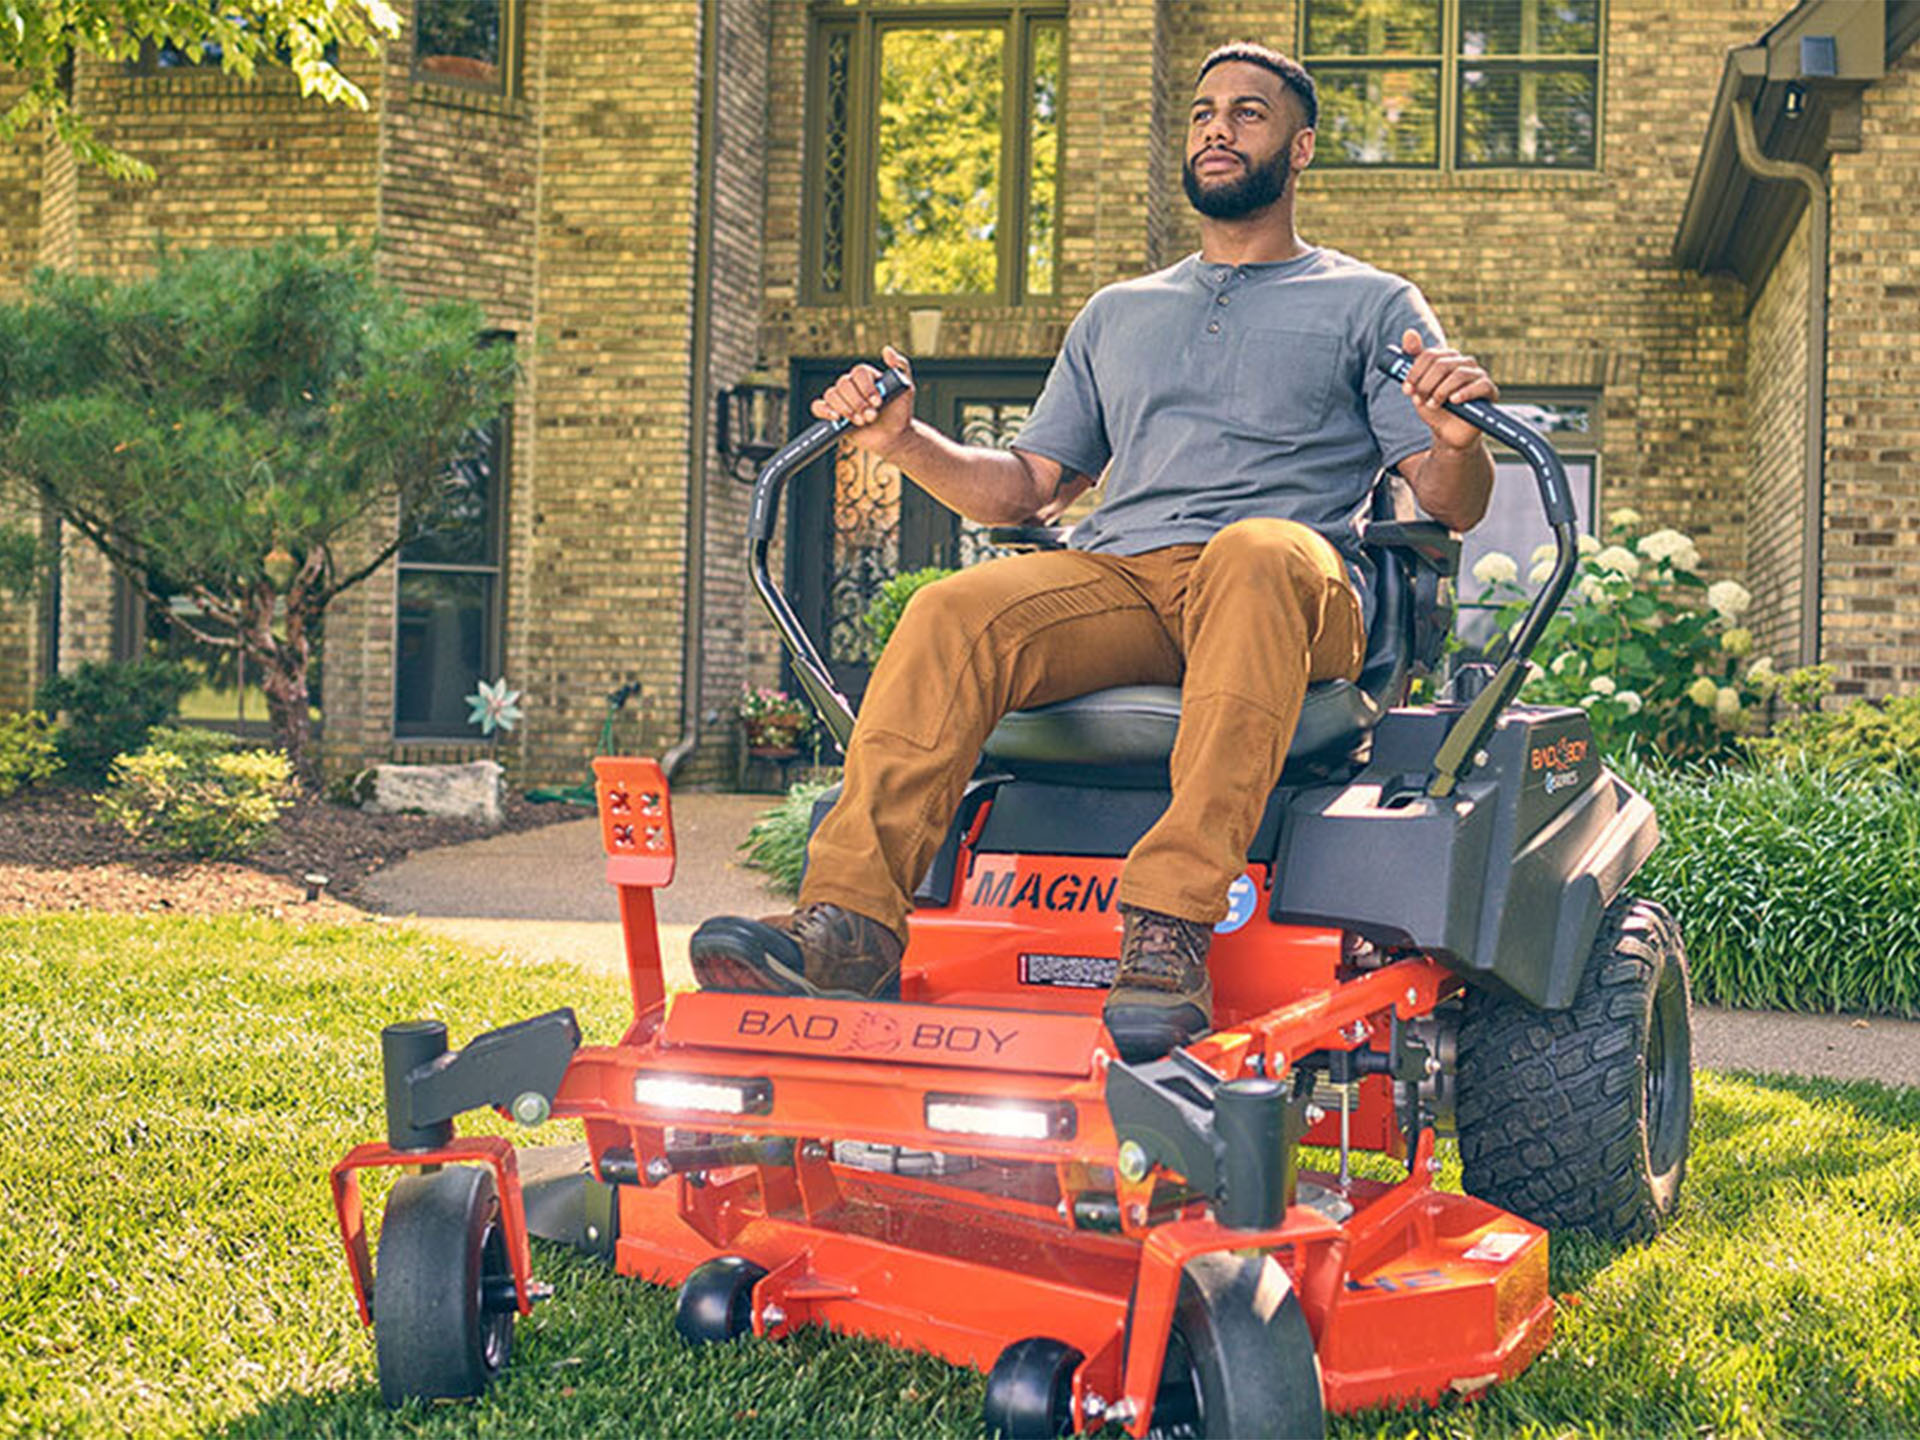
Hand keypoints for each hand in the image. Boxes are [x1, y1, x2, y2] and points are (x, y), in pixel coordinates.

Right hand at [810, 344, 914, 454]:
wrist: (893, 436)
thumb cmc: (899, 411)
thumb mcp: (906, 388)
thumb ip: (901, 366)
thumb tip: (887, 350)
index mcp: (866, 376)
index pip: (858, 372)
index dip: (866, 387)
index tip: (877, 402)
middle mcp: (851, 385)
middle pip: (844, 384)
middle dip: (858, 402)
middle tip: (871, 416)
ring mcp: (841, 400)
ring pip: (832, 394)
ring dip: (846, 409)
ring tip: (861, 421)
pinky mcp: (832, 415)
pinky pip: (818, 407)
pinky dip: (824, 410)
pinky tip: (837, 418)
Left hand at [1400, 328, 1496, 452]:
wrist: (1447, 433)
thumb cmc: (1434, 407)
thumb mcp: (1418, 386)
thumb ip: (1412, 360)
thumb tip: (1409, 332)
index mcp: (1447, 359)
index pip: (1430, 355)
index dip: (1415, 372)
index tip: (1406, 390)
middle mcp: (1464, 363)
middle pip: (1442, 364)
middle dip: (1426, 384)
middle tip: (1419, 399)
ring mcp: (1478, 375)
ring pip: (1459, 374)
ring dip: (1441, 391)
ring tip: (1433, 405)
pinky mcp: (1489, 390)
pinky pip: (1480, 385)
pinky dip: (1464, 393)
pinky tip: (1453, 401)